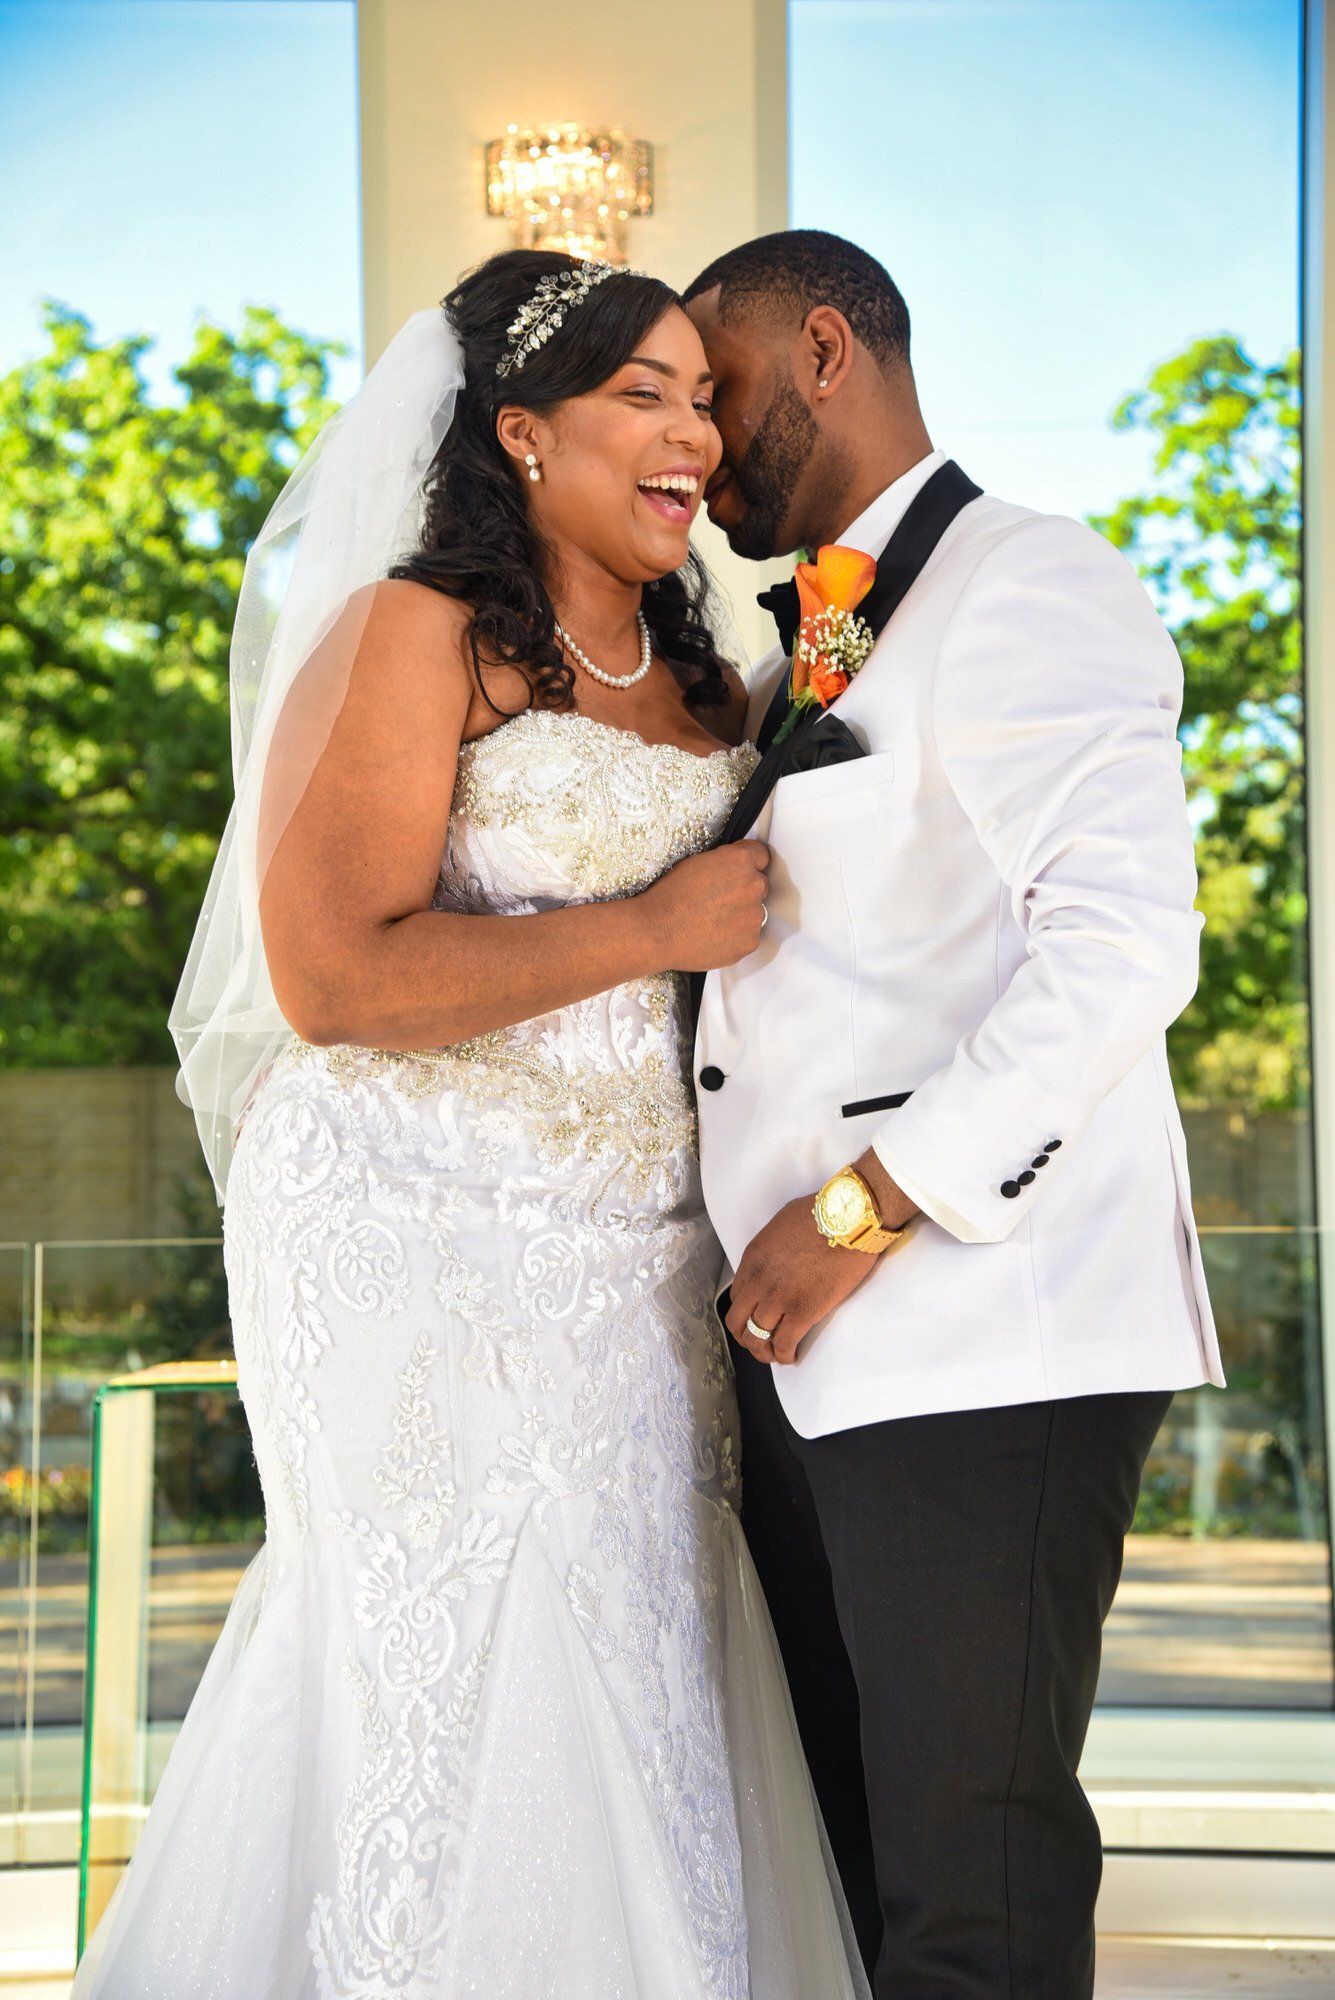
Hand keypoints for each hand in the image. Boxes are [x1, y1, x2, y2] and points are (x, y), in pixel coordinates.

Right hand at [640, 840, 769, 971]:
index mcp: (740, 861)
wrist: (658, 931)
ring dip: (741, 915)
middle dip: (744, 890)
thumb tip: (734, 871)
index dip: (748, 863)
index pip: (761, 855)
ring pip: (755, 913)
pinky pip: (748, 936)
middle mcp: (753, 886)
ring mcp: (754, 916)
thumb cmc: (669, 895)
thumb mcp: (697, 862)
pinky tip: (714, 935)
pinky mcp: (750, 942)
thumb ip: (725, 863)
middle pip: (760, 884)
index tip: (739, 871)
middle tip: (719, 900)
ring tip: (712, 921)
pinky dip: (736, 936)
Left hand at [725, 1195, 879, 1365]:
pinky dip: (785, 1356)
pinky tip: (792, 1356)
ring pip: (756, 1337)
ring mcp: (779, 1298)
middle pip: (738, 1322)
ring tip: (775, 1355)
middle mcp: (759, 1281)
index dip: (745, 1313)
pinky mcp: (803, 1312)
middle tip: (760, 1343)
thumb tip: (778, 1259)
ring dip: (763, 1351)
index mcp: (753, 1259)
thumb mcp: (781, 1225)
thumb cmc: (823, 1214)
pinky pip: (784, 1344)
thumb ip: (771, 1247)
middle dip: (746, 1336)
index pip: (737, 1297)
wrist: (849, 1220)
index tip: (755, 1319)